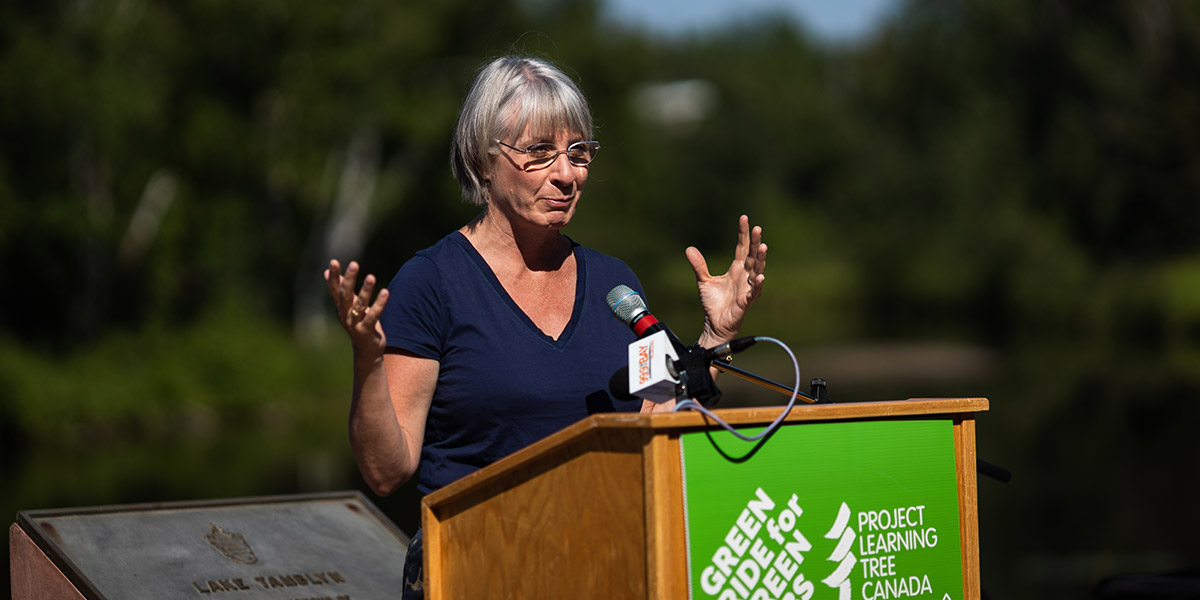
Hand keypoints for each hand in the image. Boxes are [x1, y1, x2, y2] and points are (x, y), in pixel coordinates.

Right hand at [324, 259, 389, 359]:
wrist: (366, 350)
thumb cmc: (359, 323)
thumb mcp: (349, 306)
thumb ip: (340, 290)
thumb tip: (326, 272)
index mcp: (341, 307)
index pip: (335, 289)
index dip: (334, 276)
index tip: (333, 262)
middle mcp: (345, 315)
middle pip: (345, 295)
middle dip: (349, 279)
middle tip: (354, 264)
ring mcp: (355, 324)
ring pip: (359, 305)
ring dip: (366, 290)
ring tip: (371, 277)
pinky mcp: (367, 331)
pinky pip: (373, 316)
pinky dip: (379, 304)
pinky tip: (386, 292)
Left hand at [685, 215, 766, 346]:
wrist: (714, 323)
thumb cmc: (713, 303)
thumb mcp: (703, 281)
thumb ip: (699, 265)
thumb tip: (689, 249)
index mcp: (736, 269)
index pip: (742, 248)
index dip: (743, 233)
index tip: (744, 218)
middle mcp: (744, 276)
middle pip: (752, 256)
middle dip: (755, 242)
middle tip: (758, 229)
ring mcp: (747, 287)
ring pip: (757, 270)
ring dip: (760, 260)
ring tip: (762, 247)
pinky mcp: (746, 301)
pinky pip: (754, 291)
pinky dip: (757, 284)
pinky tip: (760, 276)